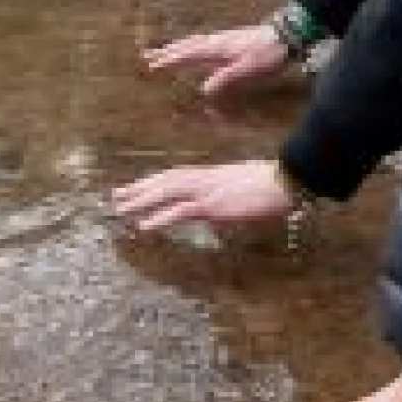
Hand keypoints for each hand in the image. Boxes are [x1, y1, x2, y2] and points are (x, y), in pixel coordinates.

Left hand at [113, 158, 290, 233]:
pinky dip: (160, 218)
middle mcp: (204, 179)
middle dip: (139, 189)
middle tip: (115, 196)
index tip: (137, 186)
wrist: (286, 181)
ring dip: (141, 202)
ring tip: (120, 209)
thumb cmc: (273, 184)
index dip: (154, 181)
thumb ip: (227, 195)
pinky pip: (180, 212)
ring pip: (166, 193)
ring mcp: (207, 191)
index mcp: (211, 175)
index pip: (175, 176)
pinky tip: (143, 226)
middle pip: (164, 182)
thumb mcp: (244, 188)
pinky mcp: (213, 206)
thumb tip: (219, 206)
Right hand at [142, 23, 288, 98]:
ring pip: (196, 43)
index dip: (170, 62)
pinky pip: (206, 43)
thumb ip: (226, 79)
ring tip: (166, 51)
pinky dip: (194, 46)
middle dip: (168, 53)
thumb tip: (203, 90)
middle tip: (148, 56)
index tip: (152, 66)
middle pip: (187, 47)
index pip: (188, 56)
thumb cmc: (269, 54)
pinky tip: (199, 49)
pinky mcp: (234, 40)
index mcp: (217, 50)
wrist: (290, 34)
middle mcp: (217, 42)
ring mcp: (225, 39)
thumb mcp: (248, 70)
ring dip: (179, 48)